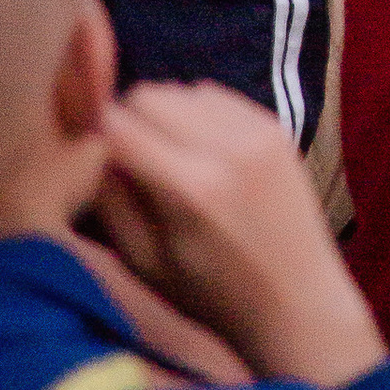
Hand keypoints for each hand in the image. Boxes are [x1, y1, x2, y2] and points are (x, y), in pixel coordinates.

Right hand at [96, 83, 387, 389]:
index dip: (96, 135)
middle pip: (150, 95)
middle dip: (128, 121)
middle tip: (127, 159)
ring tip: (165, 157)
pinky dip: (196, 113)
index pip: (120, 124)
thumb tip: (93, 148)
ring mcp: (258, 130)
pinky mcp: (276, 124)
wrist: (295, 299)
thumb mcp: (144, 263)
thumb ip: (112, 201)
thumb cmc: (210, 296)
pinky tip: (199, 151)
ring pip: (183, 89)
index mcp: (189, 188)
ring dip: (163, 114)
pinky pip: (217, 95)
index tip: (93, 157)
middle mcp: (226, 147)